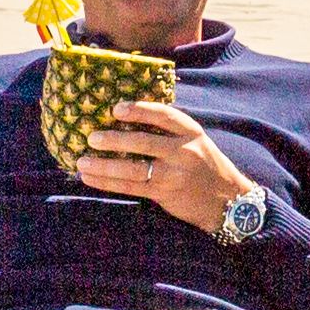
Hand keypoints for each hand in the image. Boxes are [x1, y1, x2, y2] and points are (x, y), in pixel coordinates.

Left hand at [80, 97, 257, 237]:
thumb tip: (128, 119)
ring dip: (104, 165)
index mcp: (192, 133)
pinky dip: (107, 182)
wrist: (227, 200)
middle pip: (144, 142)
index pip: (164, 115)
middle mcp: (184, 152)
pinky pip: (131, 187)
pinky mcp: (165, 194)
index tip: (116, 108)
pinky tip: (90, 178)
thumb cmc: (206, 166)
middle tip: (91, 137)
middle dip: (114, 139)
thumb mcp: (196, 141)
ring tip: (82, 161)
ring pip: (133, 168)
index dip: (139, 110)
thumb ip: (171, 131)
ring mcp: (174, 175)